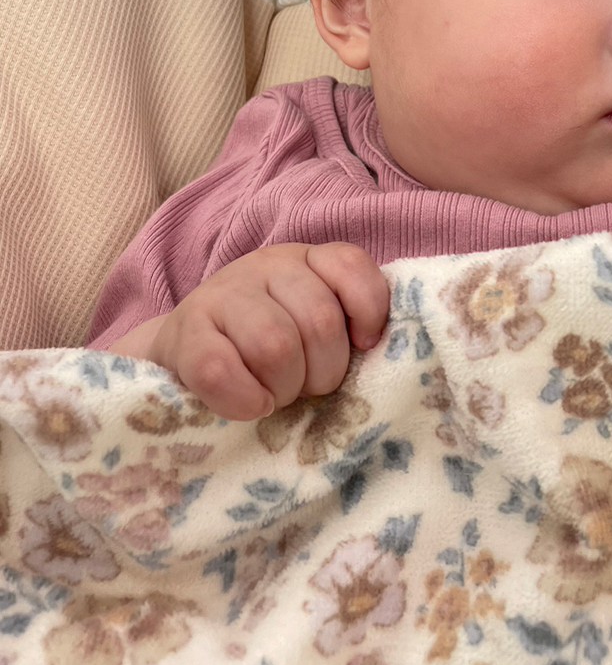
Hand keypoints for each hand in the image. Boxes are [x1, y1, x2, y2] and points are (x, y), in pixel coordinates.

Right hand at [110, 243, 390, 420]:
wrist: (180, 353)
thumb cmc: (262, 346)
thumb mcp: (310, 322)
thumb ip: (347, 320)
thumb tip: (378, 345)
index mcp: (306, 260)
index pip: (351, 266)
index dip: (368, 312)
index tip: (362, 346)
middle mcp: (266, 266)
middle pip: (319, 321)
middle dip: (323, 372)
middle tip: (306, 386)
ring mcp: (222, 293)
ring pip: (275, 345)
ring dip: (284, 388)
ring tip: (276, 396)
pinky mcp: (185, 332)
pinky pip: (221, 369)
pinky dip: (244, 398)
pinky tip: (252, 405)